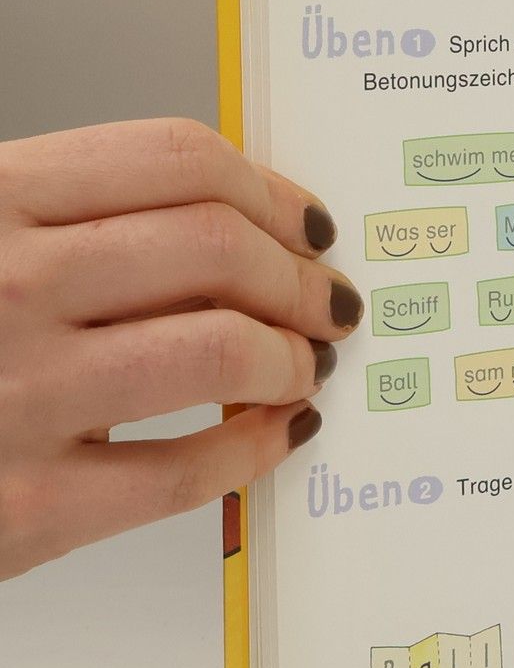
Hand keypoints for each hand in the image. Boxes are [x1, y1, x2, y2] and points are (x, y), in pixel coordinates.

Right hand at [0, 119, 361, 581]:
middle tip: (327, 301)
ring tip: (303, 366)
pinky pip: (187, 469)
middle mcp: (2, 286)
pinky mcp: (26, 507)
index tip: (309, 221)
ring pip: (221, 348)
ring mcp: (15, 396)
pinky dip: (256, 447)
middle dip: (300, 277)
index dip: (271, 190)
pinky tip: (273, 434)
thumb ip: (71, 220)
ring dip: (291, 357)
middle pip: (217, 248)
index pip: (175, 159)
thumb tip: (234, 226)